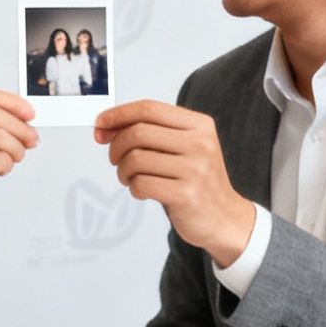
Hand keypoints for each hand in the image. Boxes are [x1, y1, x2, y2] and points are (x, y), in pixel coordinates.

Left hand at [93, 100, 253, 267]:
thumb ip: (150, 133)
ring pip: (136, 159)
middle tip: (115, 159)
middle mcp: (200, 144)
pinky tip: (143, 190)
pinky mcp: (186, 195)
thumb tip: (105, 126)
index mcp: (199, 125)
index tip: (100, 123)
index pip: (149, 109)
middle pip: (138, 132)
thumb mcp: (184, 147)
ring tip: (130, 177)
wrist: (224, 218)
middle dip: (116, 146)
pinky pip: (141, 184)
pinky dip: (134, 188)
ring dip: (123, 171)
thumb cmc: (196, 179)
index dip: (118, 114)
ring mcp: (195, 170)